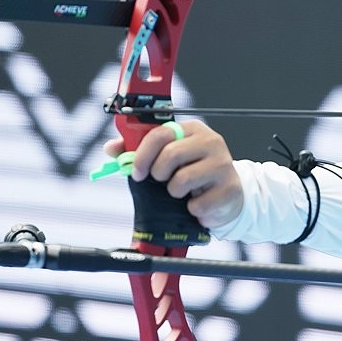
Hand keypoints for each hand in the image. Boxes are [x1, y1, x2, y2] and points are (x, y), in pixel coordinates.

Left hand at [104, 120, 243, 228]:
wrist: (227, 195)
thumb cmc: (193, 173)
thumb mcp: (168, 158)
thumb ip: (139, 151)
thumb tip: (111, 148)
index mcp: (193, 130)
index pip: (161, 133)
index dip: (143, 154)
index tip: (136, 172)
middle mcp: (211, 142)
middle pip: (171, 155)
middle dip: (158, 173)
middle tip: (162, 182)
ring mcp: (223, 165)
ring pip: (182, 180)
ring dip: (175, 192)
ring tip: (183, 192)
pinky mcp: (230, 189)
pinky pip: (197, 204)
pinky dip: (192, 209)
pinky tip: (198, 203)